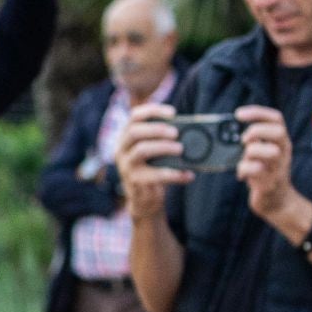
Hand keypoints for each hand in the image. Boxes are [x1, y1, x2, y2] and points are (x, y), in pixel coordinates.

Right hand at [113, 103, 192, 219]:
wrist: (144, 200)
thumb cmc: (153, 170)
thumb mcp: (155, 152)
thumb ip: (164, 140)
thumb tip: (190, 130)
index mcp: (126, 137)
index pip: (134, 116)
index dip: (153, 111)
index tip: (173, 113)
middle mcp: (121, 149)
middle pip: (134, 131)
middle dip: (157, 129)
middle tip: (176, 133)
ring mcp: (126, 166)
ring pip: (142, 150)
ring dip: (164, 147)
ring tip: (181, 149)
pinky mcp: (135, 181)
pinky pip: (156, 175)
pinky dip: (175, 174)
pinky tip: (188, 175)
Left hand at [235, 105, 309, 230]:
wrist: (276, 201)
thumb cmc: (264, 173)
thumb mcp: (261, 153)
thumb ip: (252, 141)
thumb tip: (228, 129)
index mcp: (280, 141)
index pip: (276, 119)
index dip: (257, 112)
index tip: (238, 114)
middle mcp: (283, 152)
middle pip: (278, 132)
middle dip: (257, 131)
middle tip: (243, 139)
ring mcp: (279, 168)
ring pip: (271, 152)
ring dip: (251, 152)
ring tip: (244, 158)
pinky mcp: (270, 183)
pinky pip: (257, 171)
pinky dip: (244, 170)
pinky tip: (241, 175)